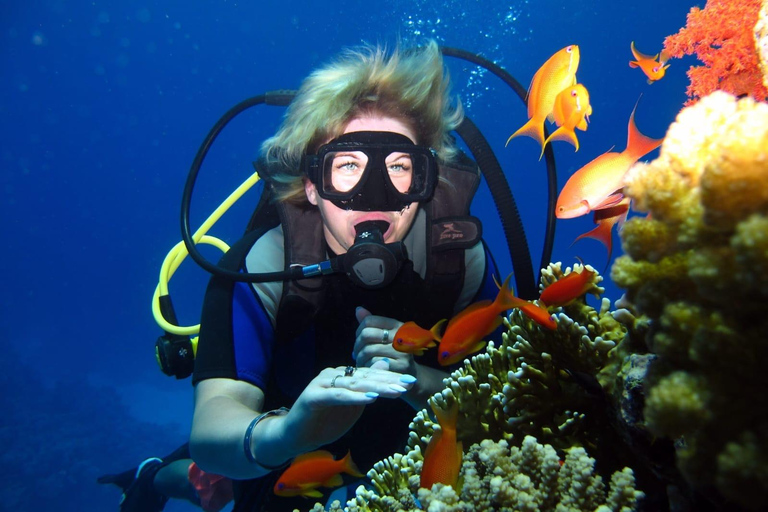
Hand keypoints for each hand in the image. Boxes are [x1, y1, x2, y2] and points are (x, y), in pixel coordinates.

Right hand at [281, 360, 413, 452]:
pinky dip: (354, 397)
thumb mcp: (352, 407)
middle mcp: (333, 375)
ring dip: (376, 386)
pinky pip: (337, 395)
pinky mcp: (313, 396)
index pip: (370, 375)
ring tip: (395, 390)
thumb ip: (367, 390)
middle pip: (365, 377)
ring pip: (354, 384)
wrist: (294, 437)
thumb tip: (385, 366)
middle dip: (388, 380)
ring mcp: (322, 384)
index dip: (390, 378)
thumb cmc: (324, 423)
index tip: (411, 382)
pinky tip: (370, 398)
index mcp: (343, 377)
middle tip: (408, 383)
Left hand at [353, 307, 416, 377]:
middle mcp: (401, 336)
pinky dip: (367, 366)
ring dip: (360, 358)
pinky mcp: (401, 366)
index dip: (358, 330)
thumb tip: (358, 309)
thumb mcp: (385, 337)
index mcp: (397, 325)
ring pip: (368, 350)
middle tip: (356, 353)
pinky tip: (368, 368)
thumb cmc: (394, 353)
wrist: (410, 374)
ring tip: (361, 362)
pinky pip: (374, 363)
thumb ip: (371, 324)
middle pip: (366, 334)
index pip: (369, 321)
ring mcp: (402, 351)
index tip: (359, 340)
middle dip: (357, 346)